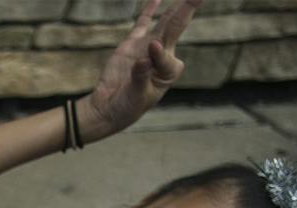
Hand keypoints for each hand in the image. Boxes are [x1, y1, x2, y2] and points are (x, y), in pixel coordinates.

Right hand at [81, 0, 197, 141]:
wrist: (108, 109)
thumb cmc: (127, 107)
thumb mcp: (137, 95)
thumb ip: (142, 75)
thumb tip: (147, 55)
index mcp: (169, 71)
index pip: (166, 56)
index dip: (159, 53)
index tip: (151, 49)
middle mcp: (163, 55)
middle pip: (177, 27)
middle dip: (188, 8)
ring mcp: (148, 47)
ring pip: (165, 21)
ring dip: (176, 6)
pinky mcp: (132, 45)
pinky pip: (143, 23)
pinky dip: (150, 10)